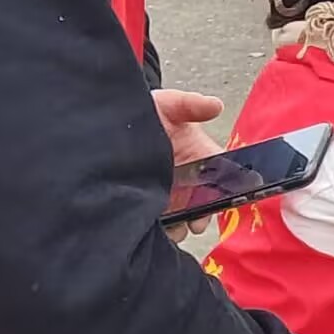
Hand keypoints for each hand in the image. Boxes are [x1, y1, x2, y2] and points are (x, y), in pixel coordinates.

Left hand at [153, 89, 224, 236]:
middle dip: (202, 215)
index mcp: (200, 155)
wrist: (111, 123)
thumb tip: (216, 105)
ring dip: (181, 225)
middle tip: (195, 222)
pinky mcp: (148, 205)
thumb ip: (190, 104)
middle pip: (205, 203)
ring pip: (183, 217)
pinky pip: (161, 223)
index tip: (216, 199)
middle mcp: (189, 178)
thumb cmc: (146, 112)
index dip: (223, 189)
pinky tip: (152, 227)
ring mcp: (169, 194)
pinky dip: (161, 228)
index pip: (221, 175)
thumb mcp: (168, 104)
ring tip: (172, 228)